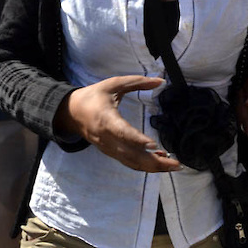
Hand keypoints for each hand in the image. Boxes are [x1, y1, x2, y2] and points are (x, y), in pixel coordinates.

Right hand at [58, 76, 181, 172]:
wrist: (71, 113)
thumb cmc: (93, 96)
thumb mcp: (113, 84)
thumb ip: (136, 82)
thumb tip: (161, 81)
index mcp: (105, 119)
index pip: (122, 132)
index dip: (137, 140)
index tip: (154, 145)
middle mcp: (107, 138)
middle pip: (131, 155)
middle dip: (154, 162)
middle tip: (176, 164)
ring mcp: (108, 148)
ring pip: (132, 162)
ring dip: (153, 167)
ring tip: (174, 166)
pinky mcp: (111, 153)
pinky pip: (129, 162)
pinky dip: (145, 165)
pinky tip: (161, 161)